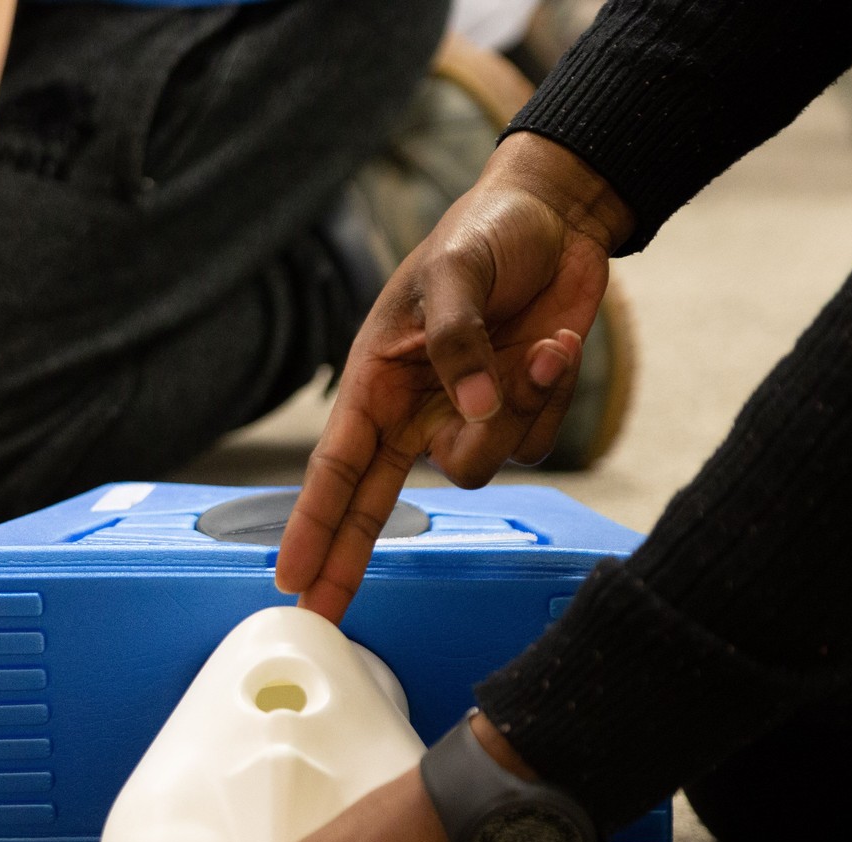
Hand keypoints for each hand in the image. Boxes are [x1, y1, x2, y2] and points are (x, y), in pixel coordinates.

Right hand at [278, 133, 635, 621]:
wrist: (560, 218)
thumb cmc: (486, 234)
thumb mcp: (456, 272)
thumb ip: (456, 343)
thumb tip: (470, 409)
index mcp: (376, 378)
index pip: (336, 465)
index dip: (312, 524)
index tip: (291, 575)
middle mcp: (414, 409)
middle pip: (377, 504)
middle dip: (352, 557)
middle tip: (325, 612)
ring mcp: (467, 415)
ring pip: (478, 464)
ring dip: (513, 407)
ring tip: (538, 340)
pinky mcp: (519, 412)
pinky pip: (536, 437)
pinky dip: (552, 390)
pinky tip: (556, 340)